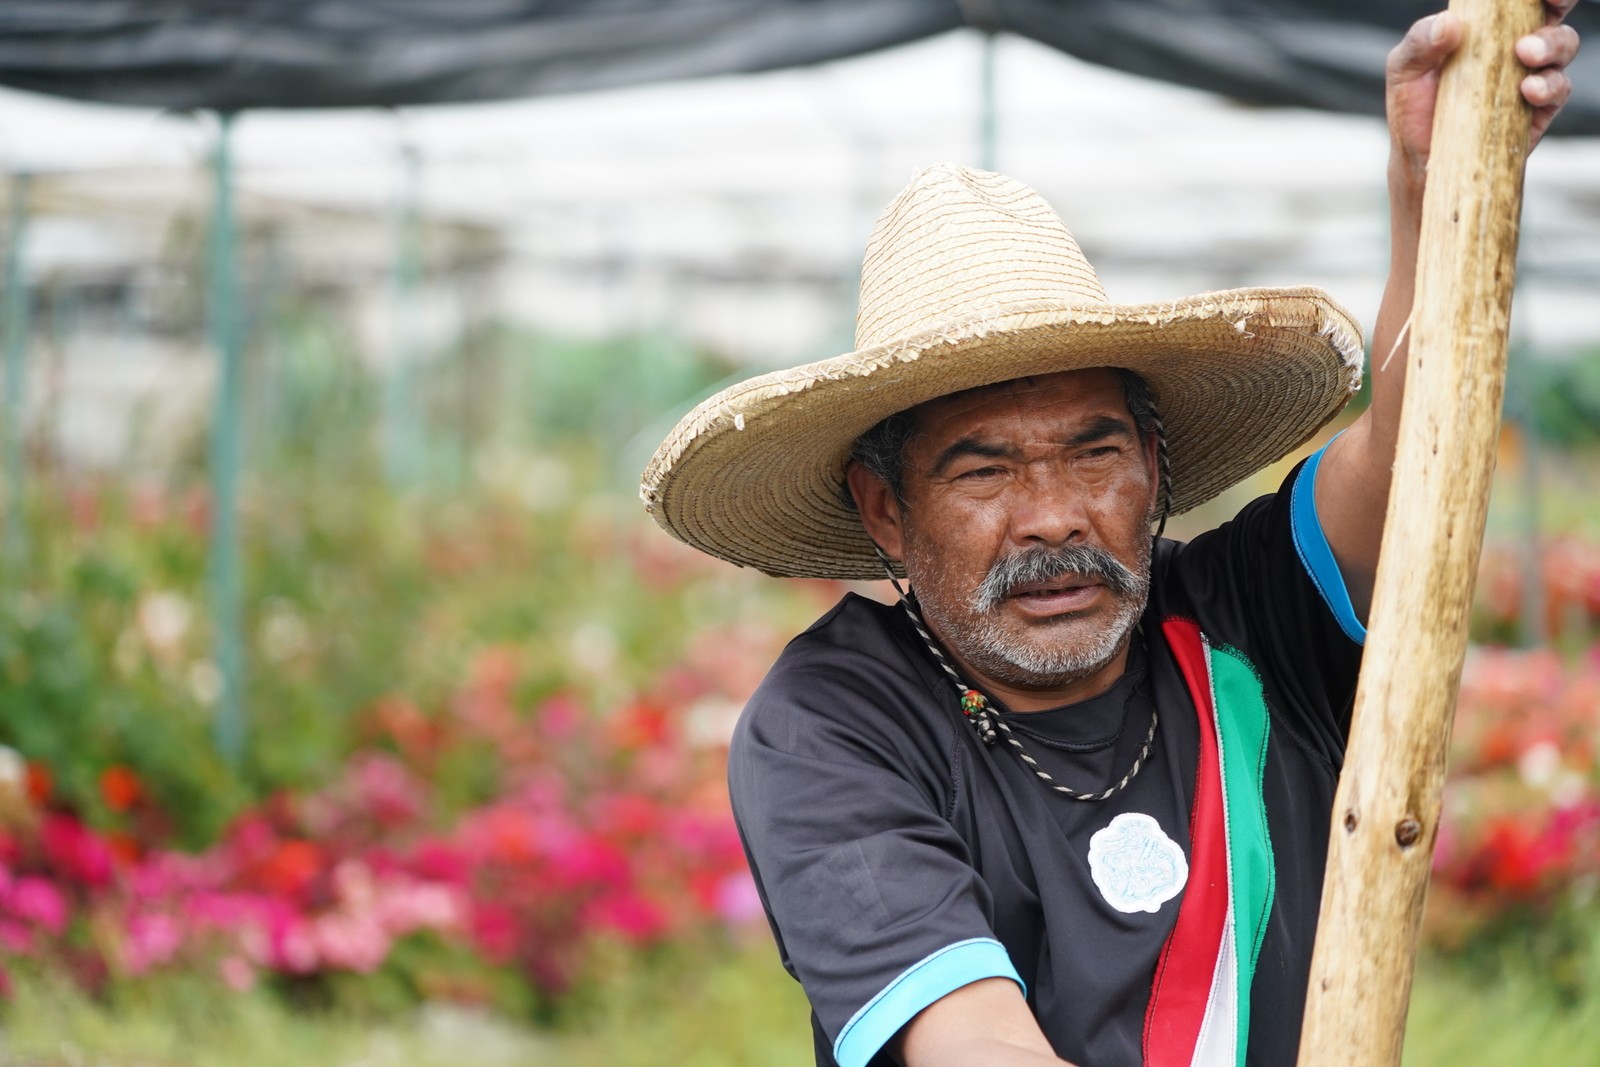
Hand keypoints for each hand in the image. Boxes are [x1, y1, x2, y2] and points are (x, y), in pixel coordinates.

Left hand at [1386, 2, 1580, 185]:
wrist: (1419, 161)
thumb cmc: (1413, 108)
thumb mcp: (1404, 71)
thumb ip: (1419, 42)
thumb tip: (1448, 23)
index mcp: (1484, 27)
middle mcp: (1512, 45)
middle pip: (1553, 12)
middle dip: (1560, 0)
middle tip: (1549, 3)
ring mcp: (1529, 75)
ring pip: (1562, 46)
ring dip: (1551, 44)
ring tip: (1526, 55)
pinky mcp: (1537, 108)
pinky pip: (1557, 89)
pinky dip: (1548, 85)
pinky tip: (1527, 90)